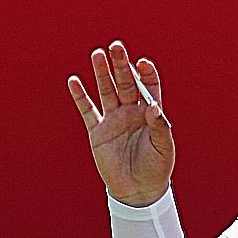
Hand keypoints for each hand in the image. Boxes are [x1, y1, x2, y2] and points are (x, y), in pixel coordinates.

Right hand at [67, 40, 173, 206]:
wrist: (138, 190)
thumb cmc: (156, 168)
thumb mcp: (163, 148)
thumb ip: (160, 127)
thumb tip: (154, 107)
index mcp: (151, 114)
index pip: (148, 87)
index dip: (146, 74)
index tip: (142, 62)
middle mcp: (132, 112)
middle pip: (126, 83)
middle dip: (121, 65)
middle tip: (116, 47)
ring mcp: (114, 120)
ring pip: (106, 91)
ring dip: (102, 73)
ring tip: (97, 54)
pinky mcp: (98, 131)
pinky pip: (87, 110)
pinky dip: (80, 96)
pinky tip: (74, 80)